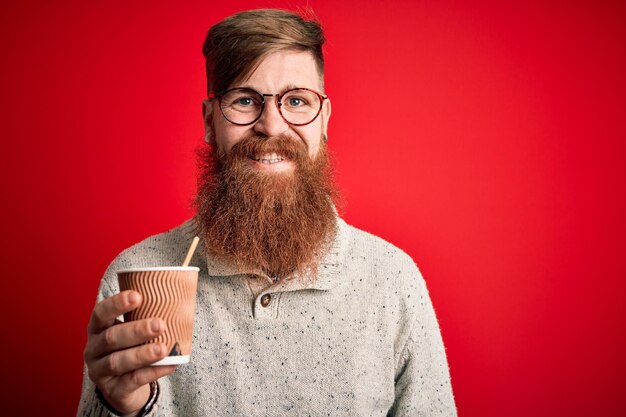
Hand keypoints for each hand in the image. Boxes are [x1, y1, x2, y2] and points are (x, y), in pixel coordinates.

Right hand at [83, 290, 176, 414]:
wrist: (123, 386)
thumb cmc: (130, 348)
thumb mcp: (131, 330)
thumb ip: (146, 315)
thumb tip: (180, 296)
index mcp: (98, 328)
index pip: (100, 312)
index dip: (116, 304)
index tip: (137, 296)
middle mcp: (94, 349)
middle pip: (111, 338)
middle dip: (136, 330)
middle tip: (160, 325)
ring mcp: (100, 371)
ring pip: (118, 362)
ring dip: (142, 354)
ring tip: (163, 349)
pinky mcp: (113, 390)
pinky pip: (132, 381)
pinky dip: (152, 372)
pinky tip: (169, 365)